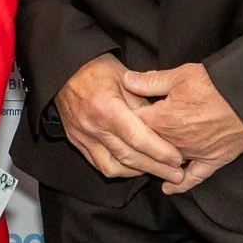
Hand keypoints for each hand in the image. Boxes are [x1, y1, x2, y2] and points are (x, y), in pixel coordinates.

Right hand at [53, 54, 184, 181]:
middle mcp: (92, 126)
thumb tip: (164, 126)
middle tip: (176, 173)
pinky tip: (134, 167)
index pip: (138, 138)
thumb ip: (144, 104)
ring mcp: (82, 136)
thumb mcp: (126, 78)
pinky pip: (99, 164)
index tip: (177, 159)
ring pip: (113, 167)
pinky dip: (119, 169)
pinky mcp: (76, 141)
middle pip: (129, 157)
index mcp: (106, 107)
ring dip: (138, 172)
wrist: (65, 69)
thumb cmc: (96, 69)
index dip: (160, 152)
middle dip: (156, 168)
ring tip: (157, 171)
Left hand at [123, 63, 242, 193]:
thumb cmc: (216, 85)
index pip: (132, 123)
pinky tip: (169, 186)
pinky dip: (180, 184)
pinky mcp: (212, 160)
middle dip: (136, 141)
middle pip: (146, 146)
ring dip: (154, 161)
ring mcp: (193, 153)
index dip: (123, 118)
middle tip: (126, 137)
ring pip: (166, 163)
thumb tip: (126, 80)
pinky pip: (193, 177)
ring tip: (141, 159)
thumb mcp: (181, 75)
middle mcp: (175, 141)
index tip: (117, 115)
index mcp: (163, 119)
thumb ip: (150, 81)